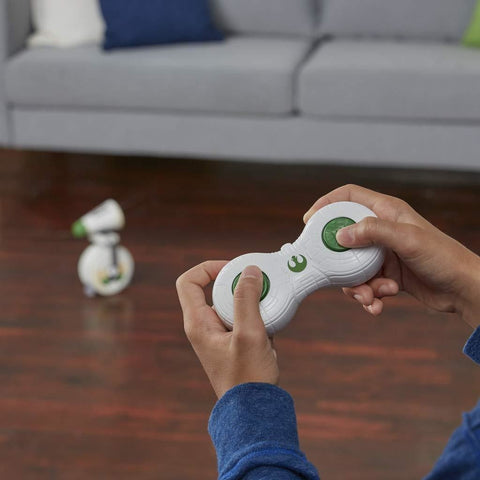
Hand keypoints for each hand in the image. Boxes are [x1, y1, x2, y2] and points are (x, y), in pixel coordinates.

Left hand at [176, 262, 278, 398]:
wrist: (253, 410)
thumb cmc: (247, 379)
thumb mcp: (249, 334)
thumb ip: (247, 300)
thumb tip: (249, 271)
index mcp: (198, 323)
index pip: (189, 282)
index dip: (208, 268)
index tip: (232, 269)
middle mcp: (204, 326)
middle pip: (213, 289)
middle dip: (238, 284)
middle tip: (259, 285)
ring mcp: (219, 334)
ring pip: (231, 303)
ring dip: (250, 301)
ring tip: (268, 307)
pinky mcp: (233, 341)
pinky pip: (242, 317)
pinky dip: (256, 315)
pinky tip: (271, 325)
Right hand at [304, 185, 479, 328]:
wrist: (462, 289)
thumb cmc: (443, 257)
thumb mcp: (407, 239)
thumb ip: (373, 231)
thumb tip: (340, 235)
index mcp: (386, 211)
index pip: (347, 196)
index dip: (326, 204)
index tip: (309, 221)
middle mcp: (381, 229)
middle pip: (343, 236)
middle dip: (337, 259)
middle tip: (333, 272)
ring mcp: (382, 252)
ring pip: (351, 265)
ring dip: (356, 285)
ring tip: (370, 296)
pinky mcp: (385, 273)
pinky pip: (364, 283)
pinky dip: (368, 295)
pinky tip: (379, 304)